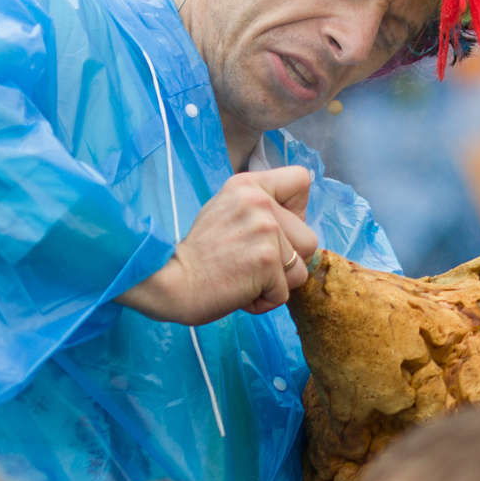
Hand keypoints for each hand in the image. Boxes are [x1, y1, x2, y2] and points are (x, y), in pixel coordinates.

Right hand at [121, 167, 319, 324]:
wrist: (170, 281)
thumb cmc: (198, 255)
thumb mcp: (225, 211)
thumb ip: (258, 208)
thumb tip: (295, 220)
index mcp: (249, 185)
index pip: (301, 179)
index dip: (297, 210)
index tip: (275, 228)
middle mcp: (260, 201)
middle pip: (309, 238)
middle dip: (287, 260)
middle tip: (250, 263)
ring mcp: (265, 230)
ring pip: (300, 269)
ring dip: (275, 283)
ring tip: (243, 277)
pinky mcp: (267, 261)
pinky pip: (284, 293)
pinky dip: (263, 301)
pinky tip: (238, 291)